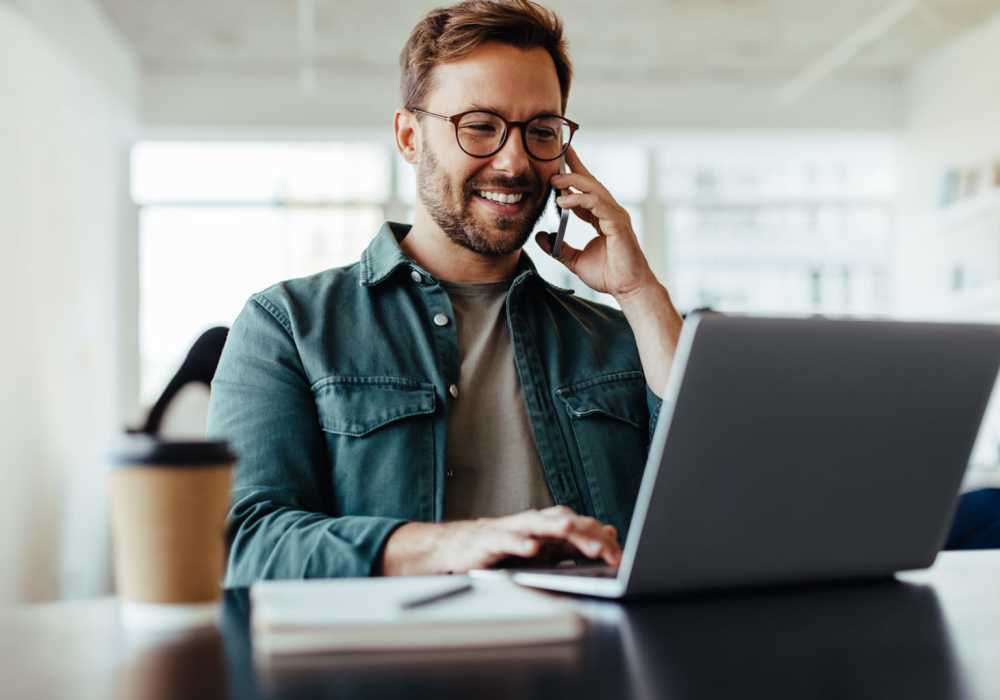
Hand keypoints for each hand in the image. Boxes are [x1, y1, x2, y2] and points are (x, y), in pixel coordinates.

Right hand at [379, 505, 621, 575]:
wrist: (459, 548)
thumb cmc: (505, 549)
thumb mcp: (544, 550)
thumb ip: (575, 543)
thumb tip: (609, 534)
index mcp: (548, 525)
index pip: (581, 527)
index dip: (601, 540)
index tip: (619, 558)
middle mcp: (533, 522)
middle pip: (564, 521)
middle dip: (585, 534)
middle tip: (605, 550)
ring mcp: (511, 529)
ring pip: (537, 525)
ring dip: (554, 527)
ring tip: (570, 531)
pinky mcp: (490, 540)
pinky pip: (506, 540)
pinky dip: (519, 543)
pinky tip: (531, 549)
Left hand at [535, 145, 656, 301]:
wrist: (627, 289)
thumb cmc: (609, 275)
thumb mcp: (574, 260)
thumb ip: (558, 248)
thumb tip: (540, 237)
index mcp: (601, 217)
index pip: (586, 191)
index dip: (573, 176)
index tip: (558, 163)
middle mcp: (610, 212)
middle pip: (591, 182)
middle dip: (574, 167)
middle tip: (556, 158)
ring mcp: (615, 216)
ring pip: (593, 189)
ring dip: (573, 182)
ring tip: (554, 181)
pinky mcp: (617, 223)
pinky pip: (597, 204)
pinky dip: (579, 200)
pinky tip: (563, 202)